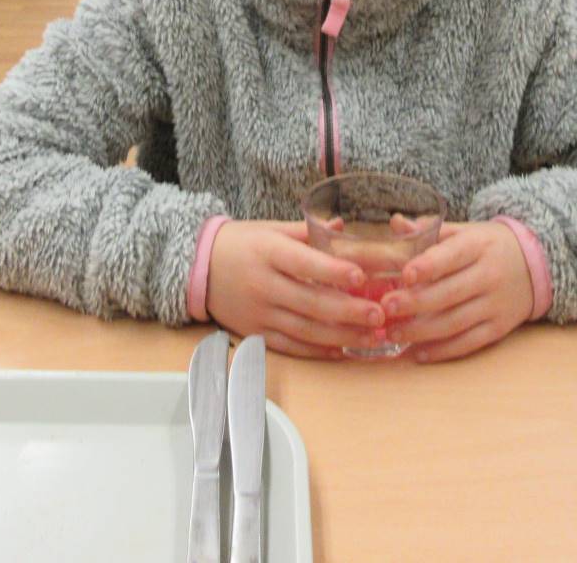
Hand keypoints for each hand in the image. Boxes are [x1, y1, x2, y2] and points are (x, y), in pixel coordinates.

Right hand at [205, 220, 383, 358]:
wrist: (197, 267)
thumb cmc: (240, 244)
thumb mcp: (270, 229)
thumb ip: (306, 230)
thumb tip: (344, 226)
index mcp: (267, 252)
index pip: (303, 263)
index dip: (332, 270)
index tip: (360, 276)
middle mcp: (262, 284)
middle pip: (309, 302)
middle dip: (347, 311)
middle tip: (379, 314)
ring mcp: (258, 312)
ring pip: (304, 329)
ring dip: (341, 336)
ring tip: (371, 336)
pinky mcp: (254, 333)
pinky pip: (290, 346)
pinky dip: (317, 350)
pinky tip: (341, 350)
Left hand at [377, 222, 533, 362]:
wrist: (535, 265)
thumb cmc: (487, 246)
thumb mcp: (465, 231)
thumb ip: (430, 230)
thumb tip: (396, 224)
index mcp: (478, 245)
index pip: (452, 255)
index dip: (429, 266)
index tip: (405, 274)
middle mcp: (490, 275)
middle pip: (450, 293)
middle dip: (416, 303)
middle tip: (386, 308)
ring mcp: (496, 304)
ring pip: (456, 322)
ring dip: (422, 331)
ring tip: (393, 334)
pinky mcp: (499, 328)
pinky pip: (469, 343)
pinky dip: (443, 351)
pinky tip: (418, 353)